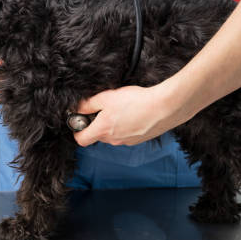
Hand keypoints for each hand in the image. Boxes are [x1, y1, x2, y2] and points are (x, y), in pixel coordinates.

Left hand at [73, 81, 194, 146]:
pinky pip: (126, 134)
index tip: (81, 119)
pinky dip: (127, 125)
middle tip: (105, 108)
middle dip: (98, 123)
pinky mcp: (139, 139)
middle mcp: (113, 140)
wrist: (164, 107)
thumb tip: (76, 109)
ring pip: (113, 134)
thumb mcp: (106, 97)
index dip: (77, 130)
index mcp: (102, 130)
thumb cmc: (136, 101)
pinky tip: (134, 113)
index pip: (81, 140)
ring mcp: (127, 141)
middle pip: (98, 135)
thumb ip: (88, 104)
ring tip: (123, 108)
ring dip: (113, 124)